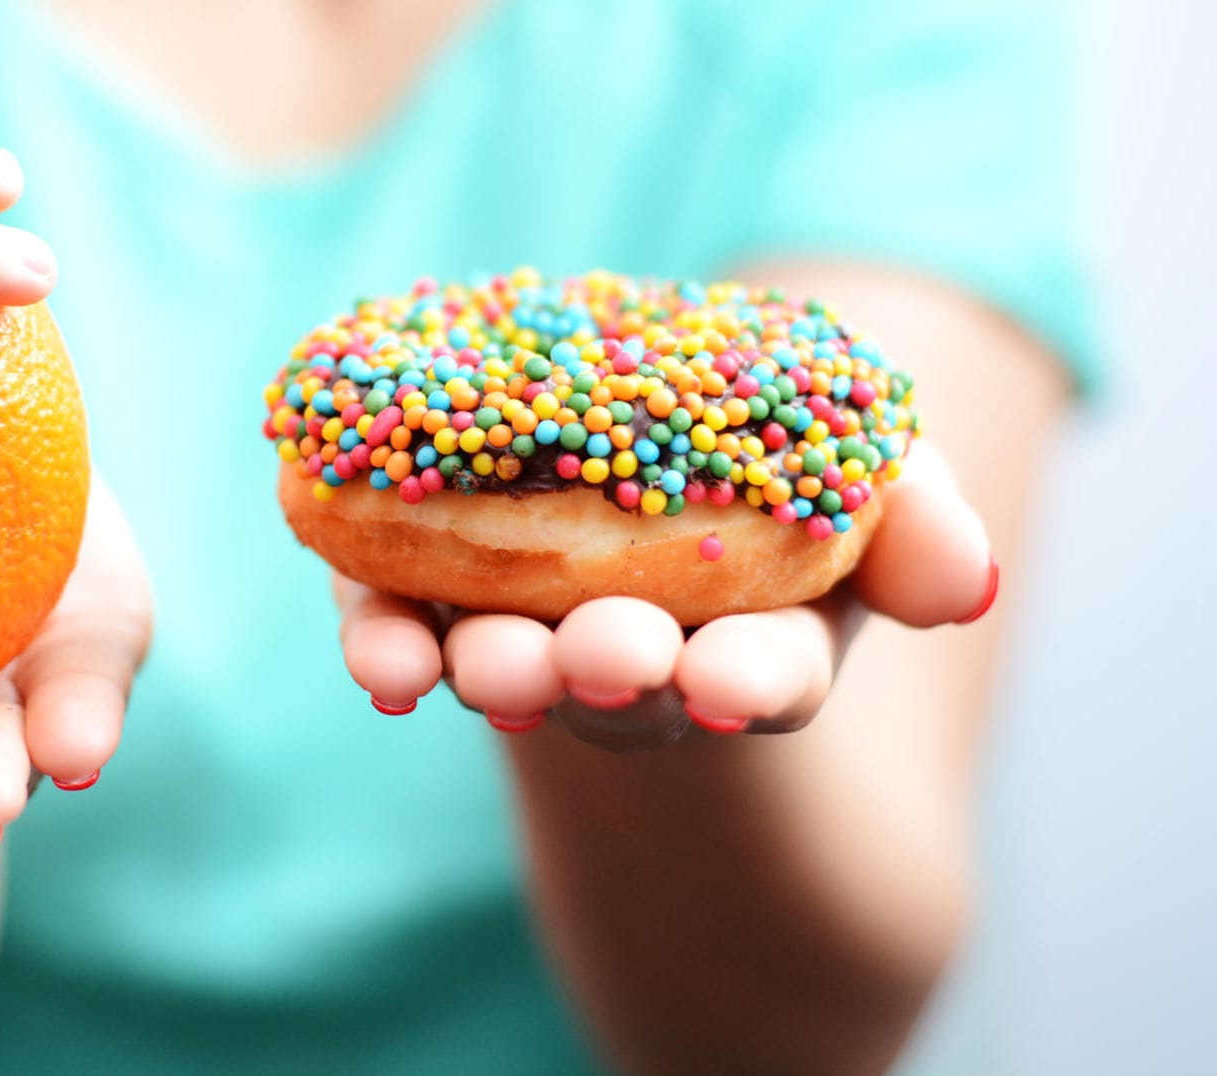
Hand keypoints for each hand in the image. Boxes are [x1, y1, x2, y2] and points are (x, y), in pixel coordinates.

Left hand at [336, 441, 997, 749]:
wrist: (634, 437)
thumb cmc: (770, 470)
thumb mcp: (869, 476)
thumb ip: (919, 522)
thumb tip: (963, 582)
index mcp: (744, 637)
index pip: (757, 676)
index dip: (748, 682)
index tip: (733, 684)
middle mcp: (625, 653)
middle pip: (617, 682)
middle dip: (610, 671)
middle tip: (605, 656)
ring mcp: (518, 628)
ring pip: (501, 664)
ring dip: (494, 669)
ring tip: (490, 664)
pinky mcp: (419, 589)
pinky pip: (396, 628)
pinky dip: (385, 645)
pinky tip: (381, 661)